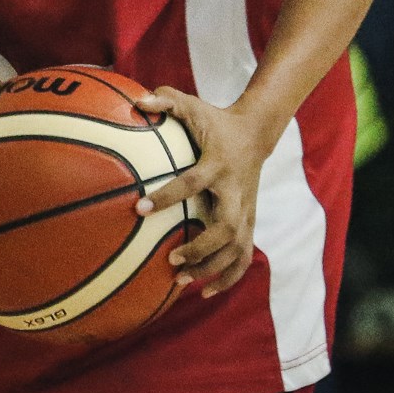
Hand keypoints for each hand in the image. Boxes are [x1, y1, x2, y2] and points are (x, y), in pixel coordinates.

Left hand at [134, 88, 278, 297]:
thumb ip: (166, 101)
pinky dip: (229, 277)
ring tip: (181, 279)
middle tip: (171, 259)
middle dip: (200, 247)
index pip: (192, 182)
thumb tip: (136, 101)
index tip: (140, 208)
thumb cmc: (217, 121)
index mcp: (217, 163)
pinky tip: (206, 292)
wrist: (257, 132)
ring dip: (211, 267)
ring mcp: (246, 208)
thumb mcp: (193, 106)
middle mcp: (235, 190)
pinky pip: (244, 256)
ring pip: (236, 247)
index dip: (167, 195)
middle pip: (224, 226)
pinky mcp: (251, 220)